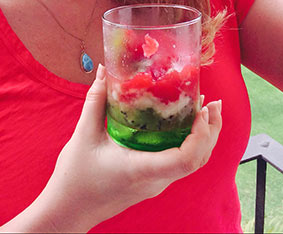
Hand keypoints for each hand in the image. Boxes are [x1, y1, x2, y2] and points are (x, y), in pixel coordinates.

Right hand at [41, 64, 221, 230]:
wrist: (68, 211)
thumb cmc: (75, 177)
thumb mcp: (84, 134)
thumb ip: (96, 100)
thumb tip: (103, 70)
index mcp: (142, 169)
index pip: (186, 159)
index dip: (200, 135)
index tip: (201, 110)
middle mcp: (155, 180)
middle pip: (198, 160)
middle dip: (211, 130)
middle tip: (214, 103)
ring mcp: (156, 184)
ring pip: (192, 163)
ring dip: (203, 137)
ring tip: (205, 110)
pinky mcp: (152, 183)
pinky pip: (180, 164)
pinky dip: (190, 144)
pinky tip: (183, 125)